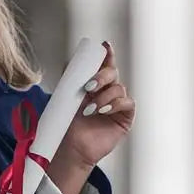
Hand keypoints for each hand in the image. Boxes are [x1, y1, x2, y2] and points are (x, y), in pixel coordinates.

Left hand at [58, 40, 135, 167]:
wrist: (71, 147)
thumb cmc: (67, 125)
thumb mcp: (66, 99)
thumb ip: (70, 82)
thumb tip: (68, 64)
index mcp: (94, 85)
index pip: (103, 65)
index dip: (107, 55)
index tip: (105, 46)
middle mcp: (107, 92)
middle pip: (113, 73)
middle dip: (102, 76)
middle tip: (88, 87)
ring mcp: (117, 104)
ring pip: (119, 88)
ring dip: (104, 96)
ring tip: (90, 109)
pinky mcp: (125, 117)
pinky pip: (127, 103)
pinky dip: (115, 104)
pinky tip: (103, 111)